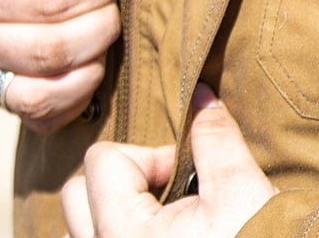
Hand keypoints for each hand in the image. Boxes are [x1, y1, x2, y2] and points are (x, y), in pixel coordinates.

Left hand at [61, 87, 275, 236]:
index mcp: (123, 235)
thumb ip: (214, 135)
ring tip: (157, 221)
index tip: (184, 176)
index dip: (149, 155)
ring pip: (80, 230)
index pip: (102, 160)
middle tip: (166, 193)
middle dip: (121, 181)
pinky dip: (114, 237)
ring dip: (111, 214)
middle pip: (77, 194)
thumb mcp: (241, 189)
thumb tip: (200, 95)